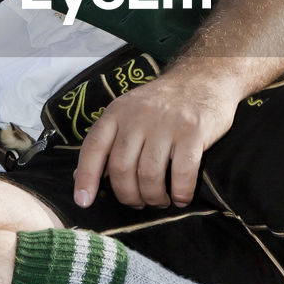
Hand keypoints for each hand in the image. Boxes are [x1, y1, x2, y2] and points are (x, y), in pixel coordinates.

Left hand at [73, 70, 238, 209]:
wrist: (204, 79)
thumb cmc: (163, 104)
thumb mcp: (129, 113)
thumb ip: (107, 142)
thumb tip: (80, 178)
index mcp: (118, 112)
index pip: (94, 147)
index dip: (86, 177)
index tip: (83, 202)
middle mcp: (138, 116)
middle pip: (122, 168)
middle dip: (128, 195)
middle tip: (138, 203)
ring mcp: (167, 123)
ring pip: (150, 175)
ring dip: (154, 197)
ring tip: (160, 201)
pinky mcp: (194, 131)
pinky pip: (182, 173)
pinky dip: (181, 193)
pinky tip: (182, 198)